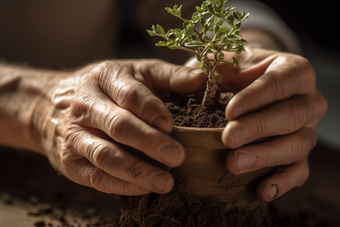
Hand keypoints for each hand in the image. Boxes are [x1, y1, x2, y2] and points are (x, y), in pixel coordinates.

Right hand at [38, 59, 205, 194]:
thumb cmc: (108, 88)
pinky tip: (144, 188)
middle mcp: (85, 105)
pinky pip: (96, 176)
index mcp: (104, 78)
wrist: (55, 104)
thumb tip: (202, 78)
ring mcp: (75, 135)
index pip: (130, 95)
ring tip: (165, 182)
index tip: (172, 126)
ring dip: (137, 171)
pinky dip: (121, 185)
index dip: (152, 111)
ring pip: (106, 155)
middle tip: (177, 157)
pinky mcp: (70, 161)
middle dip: (149, 142)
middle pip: (118, 125)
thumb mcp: (137, 72)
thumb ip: (169, 75)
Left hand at [186, 46, 327, 200]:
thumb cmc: (237, 72)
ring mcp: (308, 129)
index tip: (230, 112)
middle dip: (259, 128)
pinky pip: (299, 170)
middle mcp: (308, 100)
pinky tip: (261, 190)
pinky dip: (282, 182)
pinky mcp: (300, 153)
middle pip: (291, 115)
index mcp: (294, 71)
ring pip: (297, 145)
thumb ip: (216, 68)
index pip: (279, 83)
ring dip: (265, 156)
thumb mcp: (227, 61)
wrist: (252, 86)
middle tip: (229, 138)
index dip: (255, 98)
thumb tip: (195, 79)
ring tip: (234, 163)